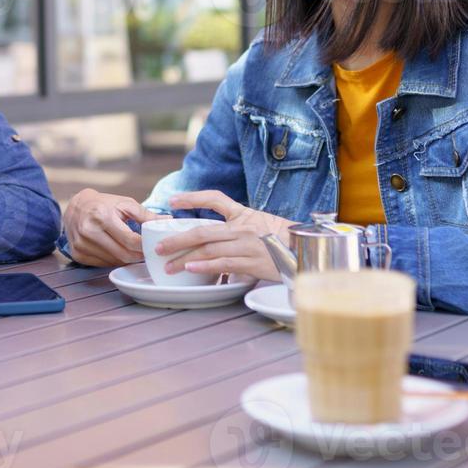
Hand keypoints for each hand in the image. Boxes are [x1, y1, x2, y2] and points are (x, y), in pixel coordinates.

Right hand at [62, 189, 158, 266]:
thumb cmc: (104, 204)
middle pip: (123, 254)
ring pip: (114, 261)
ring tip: (134, 252)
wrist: (76, 207)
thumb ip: (146, 215)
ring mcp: (81, 244)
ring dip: (127, 259)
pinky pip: (103, 264)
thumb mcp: (125, 204)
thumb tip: (168, 221)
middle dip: (138, 256)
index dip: (145, 246)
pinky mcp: (77, 253)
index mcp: (102, 216)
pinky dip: (114, 260)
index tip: (154, 246)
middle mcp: (89, 231)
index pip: (130, 240)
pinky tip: (118, 252)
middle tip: (147, 253)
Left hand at [155, 190, 293, 281]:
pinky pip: (224, 264)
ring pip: (209, 249)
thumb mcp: (262, 225)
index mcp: (244, 214)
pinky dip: (206, 267)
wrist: (308, 252)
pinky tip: (191, 270)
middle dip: (177, 239)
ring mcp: (247, 245)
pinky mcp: (253, 262)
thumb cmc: (285, 240)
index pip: (214, 198)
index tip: (173, 201)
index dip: (192, 198)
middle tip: (159, 247)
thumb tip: (215, 238)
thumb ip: (239, 228)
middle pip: (202, 230)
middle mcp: (243, 227)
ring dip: (185, 259)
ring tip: (168, 266)